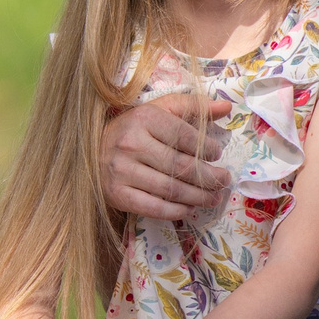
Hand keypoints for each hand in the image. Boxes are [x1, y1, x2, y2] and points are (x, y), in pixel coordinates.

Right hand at [100, 92, 231, 219]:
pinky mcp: (117, 194)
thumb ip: (193, 107)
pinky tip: (190, 208)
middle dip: (209, 177)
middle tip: (224, 180)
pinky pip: (154, 207)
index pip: (184, 136)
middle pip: (181, 166)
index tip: (218, 155)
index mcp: (144, 118)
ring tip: (214, 197)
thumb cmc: (134, 128)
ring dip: (198, 197)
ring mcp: (122, 170)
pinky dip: (176, 211)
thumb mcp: (160, 110)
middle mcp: (131, 144)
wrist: (92, 150)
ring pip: (170, 189)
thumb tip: (226, 107)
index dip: (207, 148)